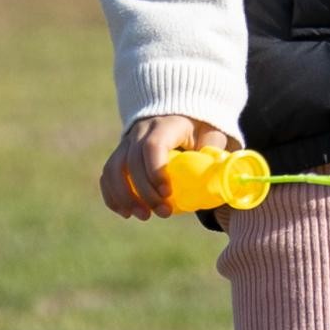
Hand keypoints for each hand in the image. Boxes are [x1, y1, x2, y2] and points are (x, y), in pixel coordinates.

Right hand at [102, 113, 235, 218]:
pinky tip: (125, 212)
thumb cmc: (200, 127)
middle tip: (162, 213)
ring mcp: (127, 142)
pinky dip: (112, 195)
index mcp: (166, 124)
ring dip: (125, 196)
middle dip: (144, 191)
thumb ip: (215, 149)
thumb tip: (221, 173)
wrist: (179, 113)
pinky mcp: (119, 154)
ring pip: (114, 169)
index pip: (153, 145)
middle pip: (132, 161)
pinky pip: (108, 174)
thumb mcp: (212, 133)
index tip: (167, 193)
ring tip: (143, 216)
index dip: (156, 170)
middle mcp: (141, 131)